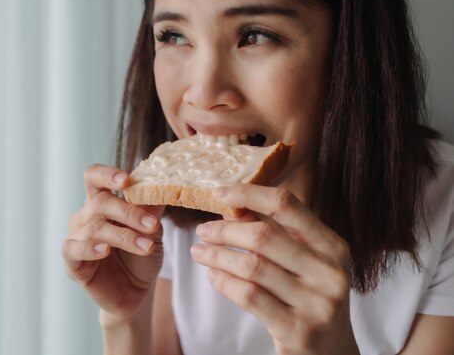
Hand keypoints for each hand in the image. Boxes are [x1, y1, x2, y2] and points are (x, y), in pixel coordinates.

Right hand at [61, 164, 164, 324]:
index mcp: (101, 201)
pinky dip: (89, 248)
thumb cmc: (140, 257)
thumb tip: (163, 184)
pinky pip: (73, 249)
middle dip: (129, 212)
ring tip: (147, 247)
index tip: (127, 181)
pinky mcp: (72, 261)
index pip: (94, 177)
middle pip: (100, 202)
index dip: (107, 175)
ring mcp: (76, 238)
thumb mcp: (151, 231)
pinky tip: (105, 250)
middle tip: (152, 225)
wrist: (136, 293)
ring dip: (125, 236)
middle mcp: (85, 216)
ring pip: (95, 228)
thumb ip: (152, 208)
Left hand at [190, 184, 359, 354]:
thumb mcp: (305, 262)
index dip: (249, 194)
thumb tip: (234, 206)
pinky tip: (212, 276)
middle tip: (202, 230)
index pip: (287, 205)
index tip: (219, 191)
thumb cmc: (310, 297)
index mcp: (332, 246)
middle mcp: (329, 272)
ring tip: (199, 252)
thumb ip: (275, 234)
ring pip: (252, 266)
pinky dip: (224, 282)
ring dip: (217, 255)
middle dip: (224, 230)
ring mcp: (316, 302)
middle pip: (263, 236)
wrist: (332, 352)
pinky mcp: (297, 329)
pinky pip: (249, 296)